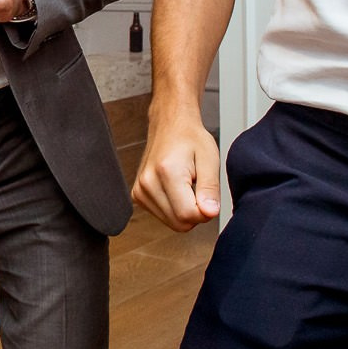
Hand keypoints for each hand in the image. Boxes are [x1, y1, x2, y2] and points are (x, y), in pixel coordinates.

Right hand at [131, 106, 221, 230]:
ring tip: (186, 186)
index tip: (208, 196)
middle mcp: (148, 183)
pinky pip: (163, 217)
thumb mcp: (209, 159)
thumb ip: (210, 188)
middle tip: (199, 190)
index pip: (189, 215)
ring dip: (184, 211)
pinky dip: (174, 209)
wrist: (169, 125)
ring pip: (172, 223)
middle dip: (195, 213)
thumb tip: (210, 213)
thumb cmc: (190, 138)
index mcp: (167, 172)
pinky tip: (175, 190)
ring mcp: (140, 190)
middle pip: (179, 223)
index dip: (205, 212)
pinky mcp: (137, 195)